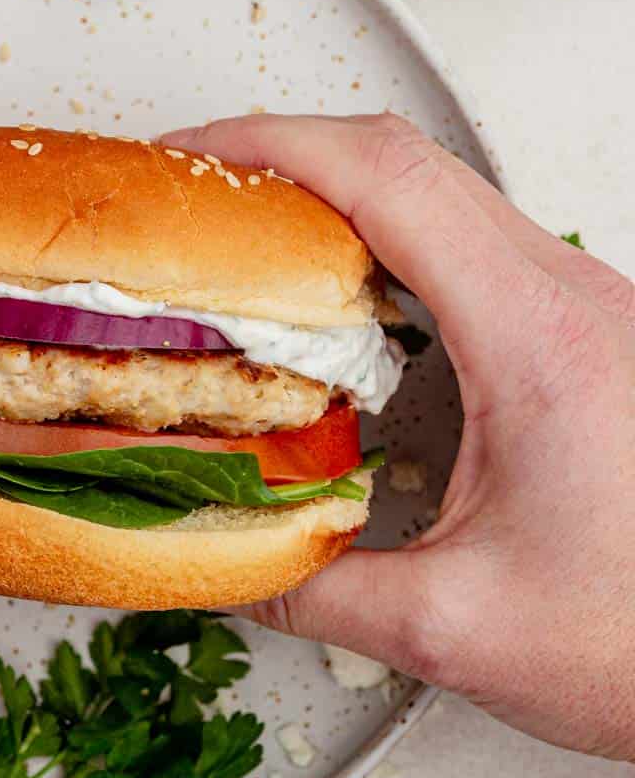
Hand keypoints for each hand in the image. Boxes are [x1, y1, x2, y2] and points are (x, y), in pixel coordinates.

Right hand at [165, 113, 634, 759]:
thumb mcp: (461, 629)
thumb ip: (320, 590)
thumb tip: (232, 560)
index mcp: (538, 337)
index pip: (384, 177)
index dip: (267, 148)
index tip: (189, 162)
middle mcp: (571, 298)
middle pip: (406, 157)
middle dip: (283, 156)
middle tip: (198, 195)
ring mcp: (586, 306)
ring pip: (443, 193)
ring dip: (338, 198)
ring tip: (253, 241)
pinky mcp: (587, 333)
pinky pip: (471, 245)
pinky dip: (386, 246)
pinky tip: (346, 307)